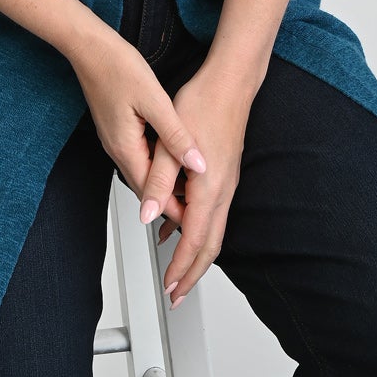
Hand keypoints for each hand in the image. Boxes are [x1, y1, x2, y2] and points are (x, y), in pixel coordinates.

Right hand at [69, 28, 207, 233]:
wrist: (90, 47)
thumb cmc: (117, 67)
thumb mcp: (154, 100)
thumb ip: (176, 135)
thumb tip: (198, 164)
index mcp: (125, 148)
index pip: (152, 193)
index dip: (175, 208)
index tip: (197, 219)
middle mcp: (117, 150)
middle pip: (147, 187)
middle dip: (171, 200)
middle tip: (198, 209)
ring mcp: (115, 140)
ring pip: (143, 172)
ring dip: (164, 182)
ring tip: (191, 186)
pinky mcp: (117, 129)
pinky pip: (139, 156)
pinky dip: (157, 164)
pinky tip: (172, 157)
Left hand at [145, 57, 253, 306]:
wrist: (230, 82)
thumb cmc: (203, 103)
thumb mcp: (170, 141)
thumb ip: (157, 181)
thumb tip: (146, 214)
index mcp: (209, 186)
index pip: (195, 239)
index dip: (180, 267)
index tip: (169, 287)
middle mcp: (223, 190)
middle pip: (211, 245)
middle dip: (192, 273)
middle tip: (176, 295)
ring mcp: (226, 183)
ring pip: (214, 231)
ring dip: (196, 254)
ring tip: (176, 270)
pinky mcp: (224, 174)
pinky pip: (212, 213)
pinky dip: (198, 229)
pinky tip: (177, 225)